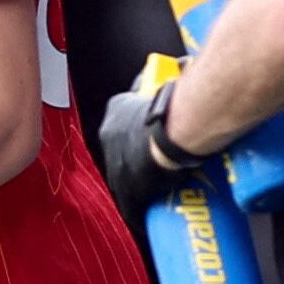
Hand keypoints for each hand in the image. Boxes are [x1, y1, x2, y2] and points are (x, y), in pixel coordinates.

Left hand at [97, 78, 190, 210]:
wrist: (175, 128)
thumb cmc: (175, 104)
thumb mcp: (161, 83)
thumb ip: (161, 79)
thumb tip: (175, 64)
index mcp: (115, 113)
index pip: (120, 130)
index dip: (134, 140)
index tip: (147, 145)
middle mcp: (108, 139)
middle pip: (120, 157)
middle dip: (136, 165)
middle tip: (155, 171)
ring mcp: (116, 166)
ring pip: (125, 182)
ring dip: (138, 189)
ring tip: (156, 195)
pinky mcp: (128, 189)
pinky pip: (131, 207)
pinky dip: (139, 213)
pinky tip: (148, 219)